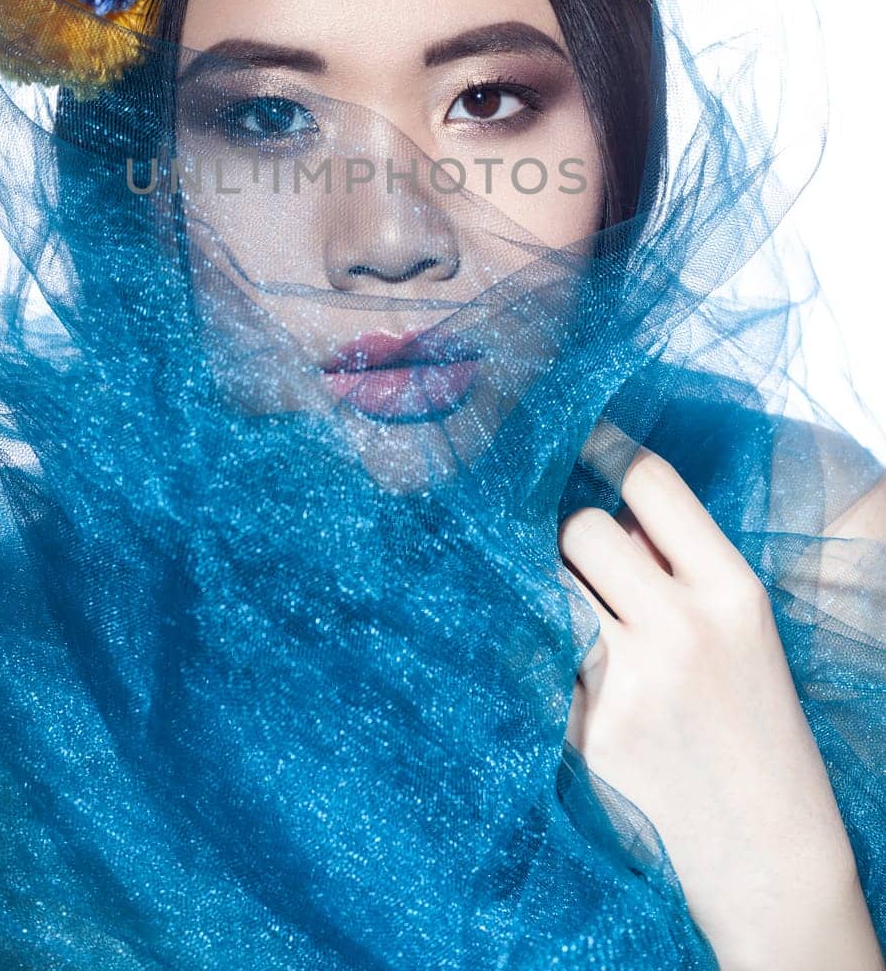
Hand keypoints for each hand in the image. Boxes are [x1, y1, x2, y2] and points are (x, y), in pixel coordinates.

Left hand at [559, 439, 884, 970]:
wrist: (770, 860)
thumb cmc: (755, 730)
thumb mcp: (741, 633)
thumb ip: (675, 568)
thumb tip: (603, 514)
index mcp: (732, 594)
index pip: (651, 483)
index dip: (607, 455)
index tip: (580, 448)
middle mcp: (681, 630)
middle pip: (584, 528)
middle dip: (574, 541)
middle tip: (584, 571)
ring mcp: (629, 684)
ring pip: (550, 588)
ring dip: (552, 594)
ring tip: (576, 623)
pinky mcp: (587, 733)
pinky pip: (538, 660)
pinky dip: (541, 659)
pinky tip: (567, 680)